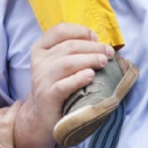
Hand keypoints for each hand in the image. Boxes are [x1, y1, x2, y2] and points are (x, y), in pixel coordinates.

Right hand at [16, 24, 114, 147]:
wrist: (41, 116)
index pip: (60, 30)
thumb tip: (98, 41)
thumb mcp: (59, 65)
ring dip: (90, 60)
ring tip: (103, 62)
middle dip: (93, 47)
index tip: (96, 37)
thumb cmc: (57, 86)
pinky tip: (91, 76)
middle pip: (69, 46)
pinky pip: (64, 85)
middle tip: (108, 52)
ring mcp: (41, 79)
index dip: (80, 31)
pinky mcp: (47, 97)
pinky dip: (79, 79)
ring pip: (68, 63)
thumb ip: (72, 51)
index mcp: (41, 49)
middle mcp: (39, 62)